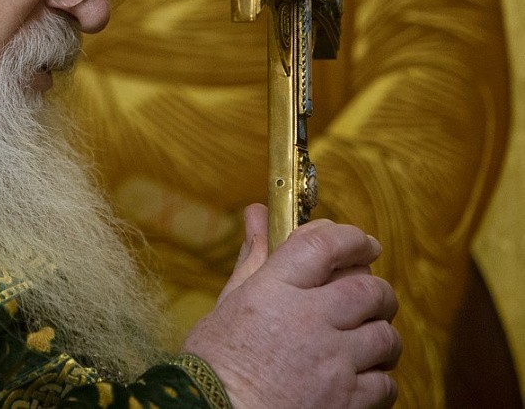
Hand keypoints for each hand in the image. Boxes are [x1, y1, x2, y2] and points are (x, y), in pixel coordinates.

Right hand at [182, 204, 400, 408]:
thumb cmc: (216, 360)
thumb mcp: (231, 301)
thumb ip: (255, 255)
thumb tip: (259, 213)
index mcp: (275, 289)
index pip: (326, 244)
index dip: (351, 238)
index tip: (362, 243)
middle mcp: (309, 319)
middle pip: (368, 289)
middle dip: (376, 289)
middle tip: (369, 295)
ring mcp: (332, 362)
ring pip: (385, 335)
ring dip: (381, 334)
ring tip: (366, 338)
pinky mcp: (346, 401)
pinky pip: (386, 383)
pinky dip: (379, 378)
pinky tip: (360, 376)